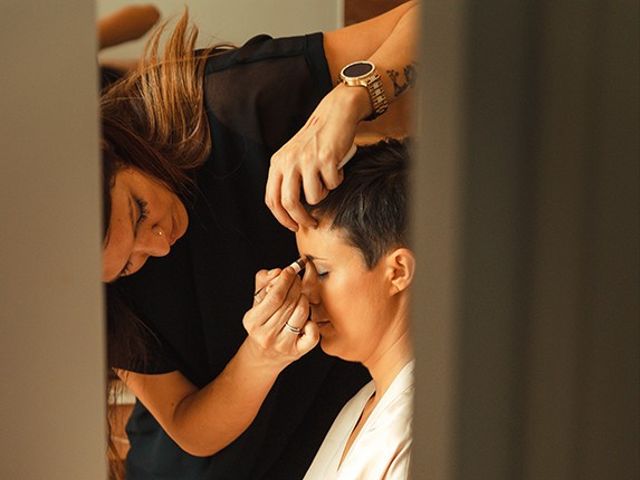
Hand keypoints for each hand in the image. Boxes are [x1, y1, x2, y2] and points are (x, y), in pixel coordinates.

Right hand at [242, 265, 318, 370]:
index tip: (291, 270)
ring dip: (304, 300)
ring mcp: (282, 345)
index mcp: (252, 321)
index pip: (275, 296)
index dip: (286, 279)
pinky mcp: (297, 352)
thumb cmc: (261, 323)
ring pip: (302, 314)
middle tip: (298, 279)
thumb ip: (264, 281)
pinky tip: (306, 319)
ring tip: (300, 297)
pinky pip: (312, 334)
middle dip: (297, 286)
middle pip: (289, 303)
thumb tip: (278, 271)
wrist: (262, 356)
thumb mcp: (257, 302)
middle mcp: (266, 335)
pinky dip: (312, 323)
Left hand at [265, 84, 370, 230]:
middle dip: (301, 219)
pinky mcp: (326, 158)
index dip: (282, 218)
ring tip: (327, 181)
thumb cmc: (317, 139)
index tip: (293, 226)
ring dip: (324, 194)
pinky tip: (337, 168)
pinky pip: (332, 184)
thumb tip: (292, 211)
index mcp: (277, 162)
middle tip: (312, 223)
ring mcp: (308, 159)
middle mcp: (289, 161)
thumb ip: (289, 178)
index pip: (272, 199)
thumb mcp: (294, 156)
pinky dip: (337, 181)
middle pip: (289, 203)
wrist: (336, 113)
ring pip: (314, 196)